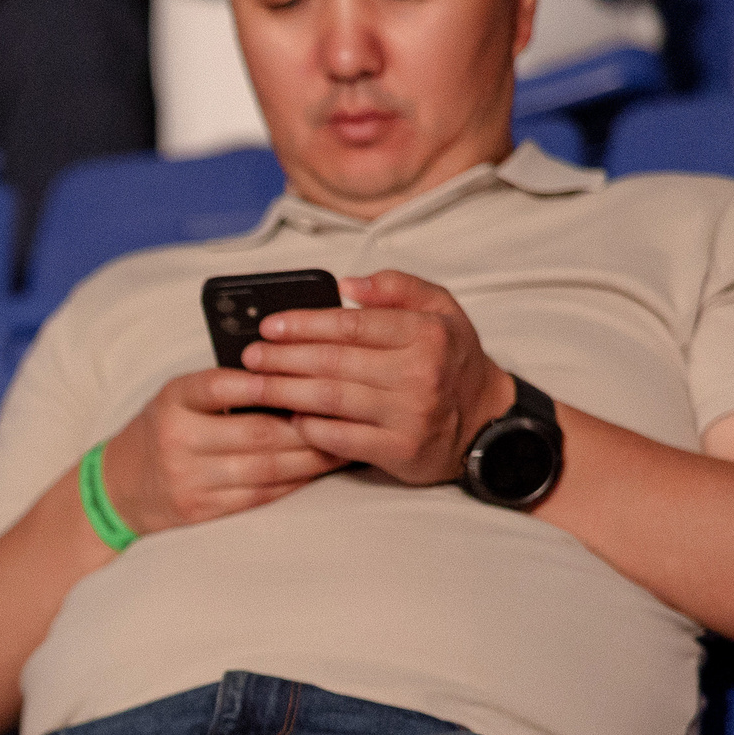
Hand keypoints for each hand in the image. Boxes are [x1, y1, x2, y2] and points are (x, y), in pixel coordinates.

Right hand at [96, 367, 345, 535]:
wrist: (119, 486)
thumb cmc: (164, 429)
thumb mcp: (178, 397)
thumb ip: (223, 385)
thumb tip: (293, 373)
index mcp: (172, 401)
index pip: (220, 385)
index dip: (267, 382)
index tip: (307, 373)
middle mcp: (177, 440)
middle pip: (258, 433)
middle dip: (310, 425)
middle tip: (347, 414)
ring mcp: (189, 479)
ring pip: (266, 468)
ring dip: (312, 458)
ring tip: (344, 443)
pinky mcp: (201, 509)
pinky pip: (260, 494)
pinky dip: (294, 481)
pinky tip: (316, 470)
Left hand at [238, 271, 516, 486]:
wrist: (484, 420)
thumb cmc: (450, 359)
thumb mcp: (440, 309)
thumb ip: (398, 287)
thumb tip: (348, 284)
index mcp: (426, 333)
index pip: (352, 326)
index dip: (305, 324)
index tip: (269, 326)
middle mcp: (420, 373)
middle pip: (333, 363)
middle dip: (283, 359)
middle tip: (249, 357)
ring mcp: (409, 415)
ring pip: (331, 399)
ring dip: (284, 392)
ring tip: (253, 384)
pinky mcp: (399, 451)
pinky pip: (340, 438)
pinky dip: (309, 428)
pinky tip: (289, 417)